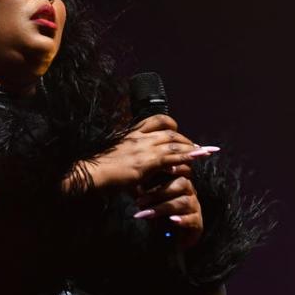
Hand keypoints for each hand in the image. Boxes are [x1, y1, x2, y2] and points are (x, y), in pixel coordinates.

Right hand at [62, 114, 217, 192]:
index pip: (155, 120)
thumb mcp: (114, 160)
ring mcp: (142, 148)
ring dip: (191, 147)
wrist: (89, 174)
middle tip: (199, 147)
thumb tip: (140, 174)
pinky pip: (171, 157)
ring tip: (205, 152)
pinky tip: (196, 160)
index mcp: (130, 134)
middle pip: (169, 131)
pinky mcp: (145, 163)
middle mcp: (138, 137)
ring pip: (174, 142)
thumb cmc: (97, 170)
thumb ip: (129, 162)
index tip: (179, 132)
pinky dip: (186, 157)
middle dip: (186, 139)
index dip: (171, 125)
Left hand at [132, 175, 203, 248]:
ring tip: (146, 214)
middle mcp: (190, 193)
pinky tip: (172, 220)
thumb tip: (134, 182)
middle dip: (159, 192)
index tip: (157, 168)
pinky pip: (192, 219)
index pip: (179, 171)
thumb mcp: (148, 202)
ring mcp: (195, 208)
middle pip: (182, 184)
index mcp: (180, 183)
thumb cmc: (157, 217)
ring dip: (162, 208)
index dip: (171, 169)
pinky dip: (182, 220)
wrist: (167, 241)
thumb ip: (145, 191)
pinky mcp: (197, 223)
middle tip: (140, 201)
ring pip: (183, 202)